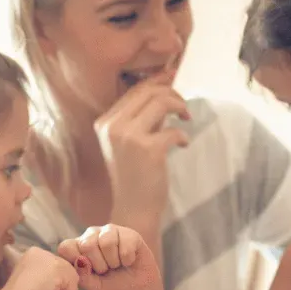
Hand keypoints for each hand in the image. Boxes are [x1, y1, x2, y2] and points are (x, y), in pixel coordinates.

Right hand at [0, 247, 79, 289]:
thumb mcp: (31, 279)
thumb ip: (45, 275)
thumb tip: (63, 283)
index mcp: (32, 253)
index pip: (56, 266)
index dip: (51, 281)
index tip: (37, 288)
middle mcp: (42, 251)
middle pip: (65, 269)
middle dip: (59, 284)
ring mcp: (51, 259)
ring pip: (71, 277)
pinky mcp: (59, 269)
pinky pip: (73, 287)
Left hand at [56, 224, 159, 289]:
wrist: (137, 287)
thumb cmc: (111, 284)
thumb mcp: (94, 286)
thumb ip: (83, 276)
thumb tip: (80, 261)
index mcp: (77, 246)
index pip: (66, 247)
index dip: (77, 263)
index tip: (89, 273)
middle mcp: (91, 235)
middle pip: (87, 245)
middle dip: (99, 265)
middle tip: (106, 270)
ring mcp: (109, 231)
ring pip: (106, 242)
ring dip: (114, 261)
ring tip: (117, 265)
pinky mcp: (129, 233)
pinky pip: (125, 246)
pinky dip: (127, 260)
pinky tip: (128, 260)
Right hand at [95, 84, 190, 228]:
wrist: (133, 208)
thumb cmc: (135, 175)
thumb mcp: (129, 141)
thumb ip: (141, 117)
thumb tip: (165, 88)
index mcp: (105, 122)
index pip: (135, 90)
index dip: (158, 82)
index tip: (174, 81)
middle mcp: (113, 126)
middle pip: (149, 91)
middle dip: (172, 93)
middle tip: (183, 108)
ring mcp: (128, 137)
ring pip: (162, 102)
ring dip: (180, 106)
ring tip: (185, 119)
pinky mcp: (147, 150)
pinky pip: (173, 130)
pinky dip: (182, 136)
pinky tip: (183, 145)